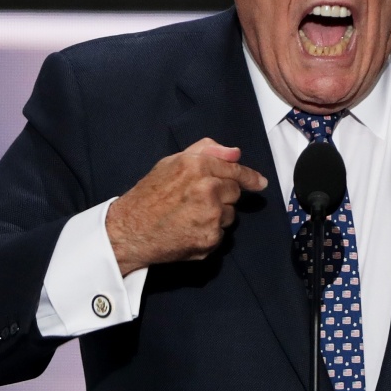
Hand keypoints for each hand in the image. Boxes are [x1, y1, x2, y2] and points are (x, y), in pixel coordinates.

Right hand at [105, 138, 267, 274]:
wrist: (130, 230)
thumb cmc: (148, 195)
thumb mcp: (172, 162)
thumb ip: (205, 151)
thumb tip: (235, 152)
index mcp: (198, 166)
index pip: (235, 170)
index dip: (250, 177)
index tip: (260, 182)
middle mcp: (207, 189)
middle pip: (234, 192)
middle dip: (222, 195)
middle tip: (197, 200)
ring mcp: (210, 216)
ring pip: (230, 214)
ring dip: (217, 215)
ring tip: (189, 216)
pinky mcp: (209, 239)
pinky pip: (221, 234)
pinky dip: (209, 233)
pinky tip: (188, 230)